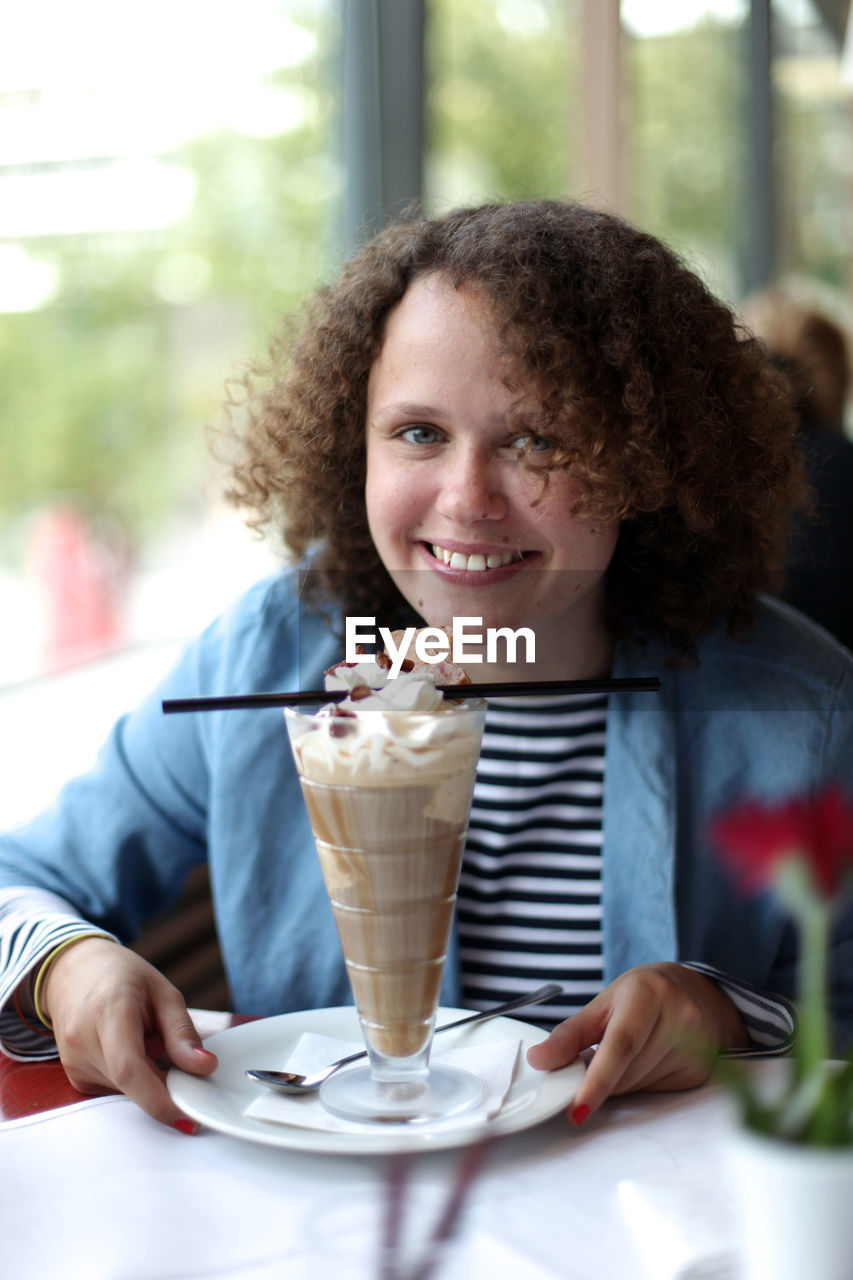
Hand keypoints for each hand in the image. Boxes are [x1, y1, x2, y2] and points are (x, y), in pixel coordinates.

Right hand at [39, 937, 217, 1129]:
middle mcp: (83, 1041)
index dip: (159, 1100)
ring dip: (151, 1082)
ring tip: (153, 1046)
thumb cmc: (122, 977)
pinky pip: (115, 1091)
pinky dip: (135, 1081)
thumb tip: (206, 1068)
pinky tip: (136, 1053)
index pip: (130, 1068)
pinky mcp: (75, 1078)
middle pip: (132, 1085)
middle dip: (167, 1089)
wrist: (74, 972)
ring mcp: (74, 1063)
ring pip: (125, 1092)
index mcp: (108, 1011)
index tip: (188, 1117)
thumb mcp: (163, 992)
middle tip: (187, 1071)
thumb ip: (182, 1032)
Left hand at [526, 962, 748, 1125]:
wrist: (695, 992)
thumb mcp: (604, 1003)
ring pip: (639, 1086)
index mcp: (648, 993)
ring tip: (628, 1051)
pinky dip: (640, 1083)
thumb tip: (537, 1060)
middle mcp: (679, 1017)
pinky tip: (647, 1059)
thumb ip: (570, 1034)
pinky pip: (657, 1092)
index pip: (621, 1045)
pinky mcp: (701, 1070)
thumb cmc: (643, 994)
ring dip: (620, 1081)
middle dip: (601, 1079)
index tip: (576, 1111)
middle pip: (627, 1072)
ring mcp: (696, 1046)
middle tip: (592, 1061)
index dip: (597, 1081)